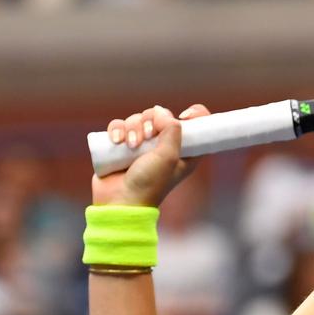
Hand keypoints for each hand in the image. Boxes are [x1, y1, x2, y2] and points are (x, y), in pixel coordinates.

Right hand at [91, 104, 211, 206]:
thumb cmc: (149, 184)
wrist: (120, 201)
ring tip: (131, 146)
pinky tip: (117, 141)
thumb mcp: (169, 157)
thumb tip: (162, 112)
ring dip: (132, 127)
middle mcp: (163, 146)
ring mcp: (141, 145)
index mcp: (183, 152)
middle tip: (148, 136)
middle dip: (151, 121)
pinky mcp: (121, 146)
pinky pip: (119, 125)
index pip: (196, 126)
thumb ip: (171, 130)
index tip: (185, 116)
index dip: (195, 116)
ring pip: (137, 118)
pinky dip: (117, 129)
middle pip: (159, 115)